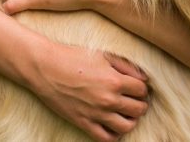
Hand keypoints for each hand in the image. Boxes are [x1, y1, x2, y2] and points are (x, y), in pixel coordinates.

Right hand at [25, 43, 149, 140]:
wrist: (45, 68)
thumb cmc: (73, 57)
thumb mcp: (103, 55)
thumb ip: (127, 66)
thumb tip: (145, 78)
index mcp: (114, 80)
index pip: (142, 90)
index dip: (141, 88)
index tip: (136, 86)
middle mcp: (108, 99)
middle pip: (139, 109)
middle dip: (140, 104)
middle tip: (133, 99)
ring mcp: (96, 113)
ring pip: (127, 127)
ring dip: (130, 120)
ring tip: (125, 113)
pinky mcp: (83, 123)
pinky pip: (106, 138)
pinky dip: (114, 135)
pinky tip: (112, 125)